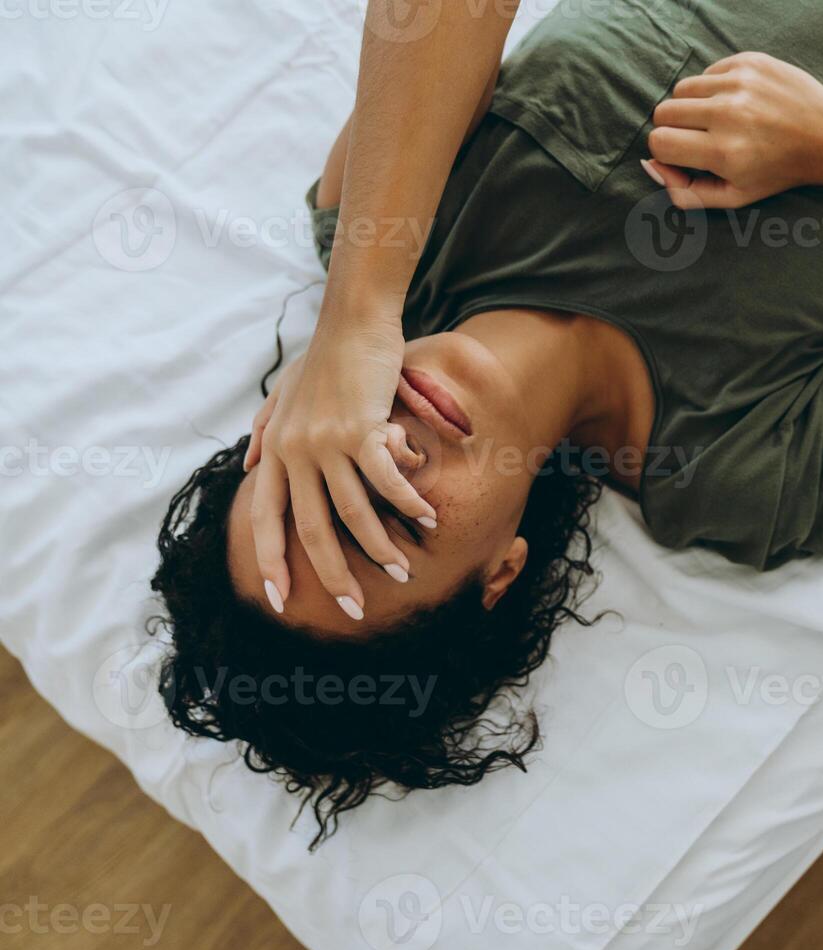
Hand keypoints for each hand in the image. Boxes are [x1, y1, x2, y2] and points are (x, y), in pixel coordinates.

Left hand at [247, 303, 433, 619]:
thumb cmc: (325, 355)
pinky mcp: (361, 430)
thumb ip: (265, 429)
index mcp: (276, 450)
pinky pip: (386, 482)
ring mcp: (326, 442)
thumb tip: (246, 464)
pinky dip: (408, 505)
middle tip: (354, 608)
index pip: (266, 518)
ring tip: (402, 572)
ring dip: (380, 547)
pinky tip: (428, 521)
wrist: (352, 321)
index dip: (271, 561)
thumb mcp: (285, 393)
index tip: (279, 600)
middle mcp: (294, 452)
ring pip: (353, 513)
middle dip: (332, 575)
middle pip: (311, 529)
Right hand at [644, 51, 822, 209]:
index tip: (686, 156)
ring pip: (682, 89)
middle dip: (674, 128)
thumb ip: (686, 193)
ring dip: (692, 106)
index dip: (667, 153)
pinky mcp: (749, 62)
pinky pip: (707, 72)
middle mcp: (729, 114)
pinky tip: (739, 102)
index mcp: (724, 152)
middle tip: (701, 138)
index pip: (659, 143)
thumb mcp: (734, 198)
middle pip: (663, 112)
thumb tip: (651, 165)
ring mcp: (739, 83)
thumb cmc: (778, 171)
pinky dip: (714, 88)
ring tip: (719, 120)